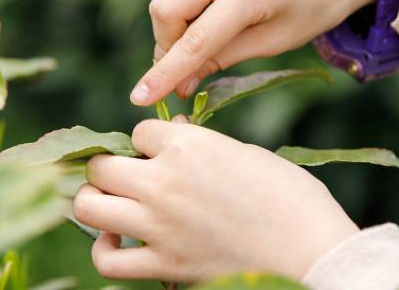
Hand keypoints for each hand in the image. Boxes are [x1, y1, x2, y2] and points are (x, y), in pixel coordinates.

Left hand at [72, 118, 357, 281]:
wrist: (311, 250)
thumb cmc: (291, 196)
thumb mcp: (247, 152)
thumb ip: (201, 144)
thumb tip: (173, 135)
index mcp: (188, 145)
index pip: (140, 132)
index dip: (151, 141)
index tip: (165, 152)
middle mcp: (163, 181)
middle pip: (101, 166)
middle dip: (111, 166)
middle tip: (129, 175)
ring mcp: (158, 225)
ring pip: (88, 206)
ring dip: (94, 201)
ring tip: (111, 202)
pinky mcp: (163, 266)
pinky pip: (107, 261)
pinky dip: (103, 249)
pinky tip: (116, 239)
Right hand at [131, 0, 379, 104]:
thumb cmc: (316, 2)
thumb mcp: (275, 39)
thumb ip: (223, 58)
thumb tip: (179, 83)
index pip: (195, 39)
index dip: (165, 73)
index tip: (139, 97)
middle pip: (166, 9)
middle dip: (168, 45)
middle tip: (187, 68)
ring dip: (176, 26)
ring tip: (208, 39)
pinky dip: (187, 5)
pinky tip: (213, 13)